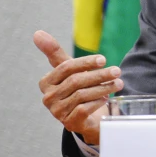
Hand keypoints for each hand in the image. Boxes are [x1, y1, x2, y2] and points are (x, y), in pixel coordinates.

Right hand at [34, 30, 122, 144]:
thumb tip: (37, 32)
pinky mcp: (69, 123)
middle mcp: (48, 98)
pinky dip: (97, 102)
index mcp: (46, 82)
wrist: (86, 117)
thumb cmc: (77, 88)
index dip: (86, 62)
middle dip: (99, 75)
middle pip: (76, 81)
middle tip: (117, 71)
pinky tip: (107, 98)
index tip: (104, 59)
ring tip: (118, 83)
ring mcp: (57, 112)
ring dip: (103, 87)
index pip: (66, 67)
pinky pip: (84, 109)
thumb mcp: (68, 69)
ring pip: (82, 95)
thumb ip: (54, 52)